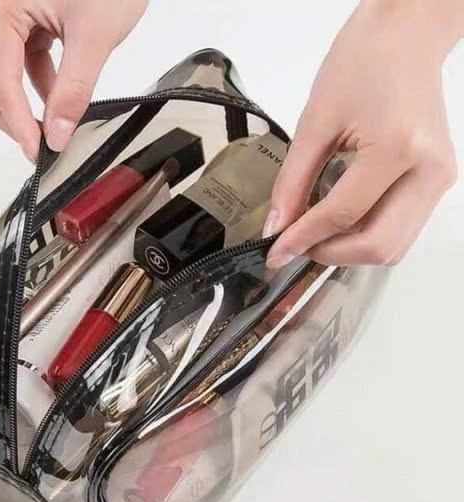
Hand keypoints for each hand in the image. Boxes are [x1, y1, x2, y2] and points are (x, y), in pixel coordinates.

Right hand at [0, 0, 147, 160]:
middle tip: (37, 144)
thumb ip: (74, 88)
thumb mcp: (95, 34)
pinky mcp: (27, 15)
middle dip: (8, 116)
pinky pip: (23, 59)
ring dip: (25, 103)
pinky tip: (62, 99)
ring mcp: (10, 13)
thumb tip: (58, 133)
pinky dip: (40, 84)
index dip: (17, 122)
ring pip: (2, 72)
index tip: (38, 152)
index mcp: (2, 8)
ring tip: (56, 126)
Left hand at [265, 0, 460, 267]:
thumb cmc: (364, 61)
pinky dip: (366, 235)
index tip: (274, 252)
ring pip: (392, 246)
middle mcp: (428, 171)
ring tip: (315, 233)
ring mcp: (439, 179)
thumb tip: (276, 228)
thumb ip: (293, 182)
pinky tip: (339, 221)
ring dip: (349, 250)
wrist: (408, 34)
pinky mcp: (437, 181)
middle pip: (377, 245)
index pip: (342, 215)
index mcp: (398, 149)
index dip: (302, 239)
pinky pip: (400, 229)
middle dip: (330, 254)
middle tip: (295, 243)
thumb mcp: (315, 123)